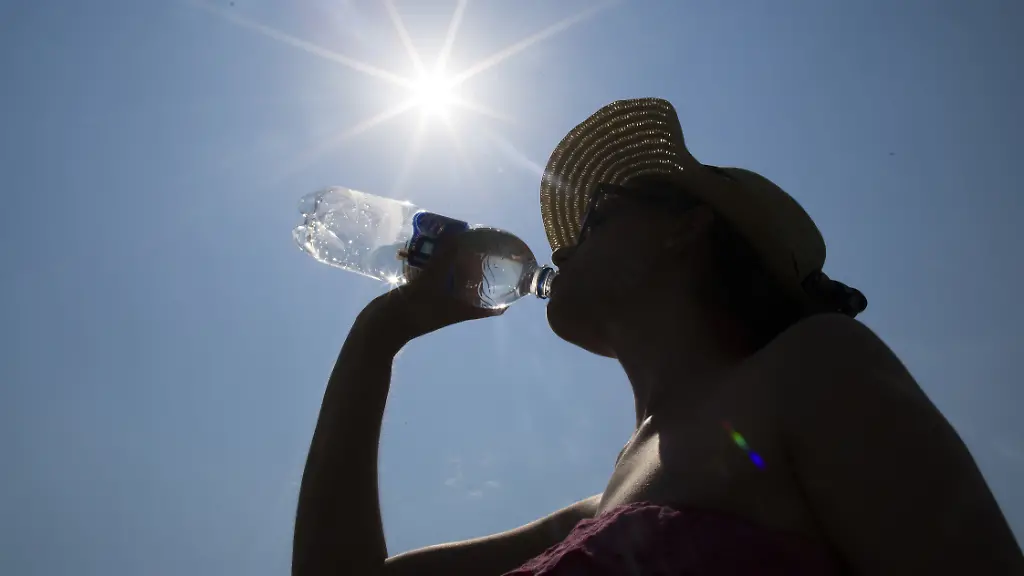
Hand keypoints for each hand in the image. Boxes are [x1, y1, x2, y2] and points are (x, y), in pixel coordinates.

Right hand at [357, 231, 503, 348]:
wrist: (377, 329)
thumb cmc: (407, 312)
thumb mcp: (428, 283)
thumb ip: (444, 260)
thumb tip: (460, 236)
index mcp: (463, 310)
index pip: (496, 307)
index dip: (509, 293)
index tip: (515, 274)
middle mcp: (454, 307)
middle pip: (478, 288)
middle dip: (483, 269)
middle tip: (487, 247)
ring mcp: (438, 302)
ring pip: (456, 281)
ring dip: (459, 264)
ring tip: (462, 241)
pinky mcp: (421, 296)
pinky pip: (437, 278)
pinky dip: (438, 265)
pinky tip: (432, 248)